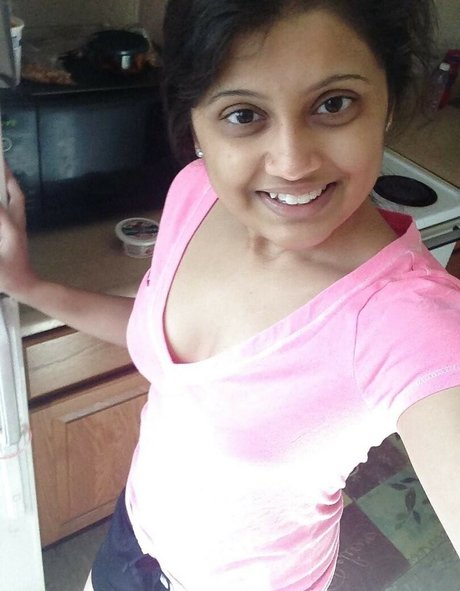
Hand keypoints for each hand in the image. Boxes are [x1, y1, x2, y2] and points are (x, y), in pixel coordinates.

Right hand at [0, 165, 38, 298]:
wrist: (26, 287)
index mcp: (11, 229)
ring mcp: (18, 229)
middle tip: (1, 164)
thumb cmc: (9, 276)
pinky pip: (12, 211)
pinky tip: (1, 198)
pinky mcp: (17, 234)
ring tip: (1, 174)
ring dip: (9, 187)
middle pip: (15, 196)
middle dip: (7, 179)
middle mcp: (17, 225)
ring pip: (16, 202)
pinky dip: (8, 199)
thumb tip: (0, 213)